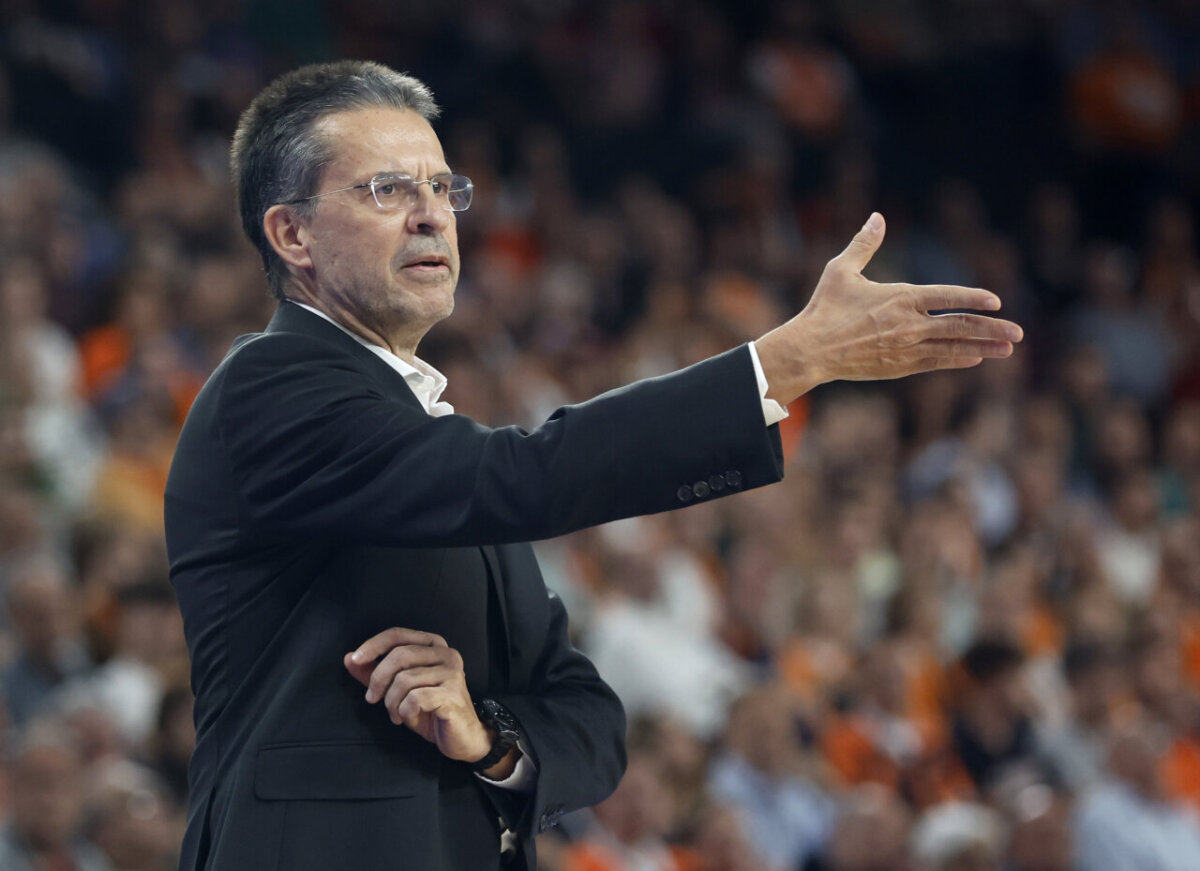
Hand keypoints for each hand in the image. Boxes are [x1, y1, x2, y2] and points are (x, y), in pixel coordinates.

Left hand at [343, 628, 491, 763]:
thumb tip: (349, 658)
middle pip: (399, 655)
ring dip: (391, 702)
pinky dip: (404, 712)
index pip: (398, 634)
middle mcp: (446, 654)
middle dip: (378, 679)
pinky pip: (414, 699)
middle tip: (372, 699)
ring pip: (404, 680)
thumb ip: (376, 673)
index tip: (355, 660)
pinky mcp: (452, 694)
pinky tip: (411, 718)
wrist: (461, 738)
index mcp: (434, 646)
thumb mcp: (399, 691)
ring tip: (395, 715)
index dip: (373, 645)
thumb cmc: (431, 711)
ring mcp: (452, 673)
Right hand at [755, 212, 1022, 404]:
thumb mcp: (842, 270)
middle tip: (1018, 332)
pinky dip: (958, 359)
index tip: (996, 301)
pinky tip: (976, 358)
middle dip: (992, 328)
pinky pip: (936, 363)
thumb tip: (877, 216)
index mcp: (899, 298)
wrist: (810, 350)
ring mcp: (905, 348)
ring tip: (1009, 348)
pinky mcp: (898, 367)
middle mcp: (908, 324)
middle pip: (959, 325)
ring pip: (953, 346)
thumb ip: (865, 244)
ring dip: (984, 346)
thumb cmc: (824, 308)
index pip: (946, 297)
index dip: (972, 298)